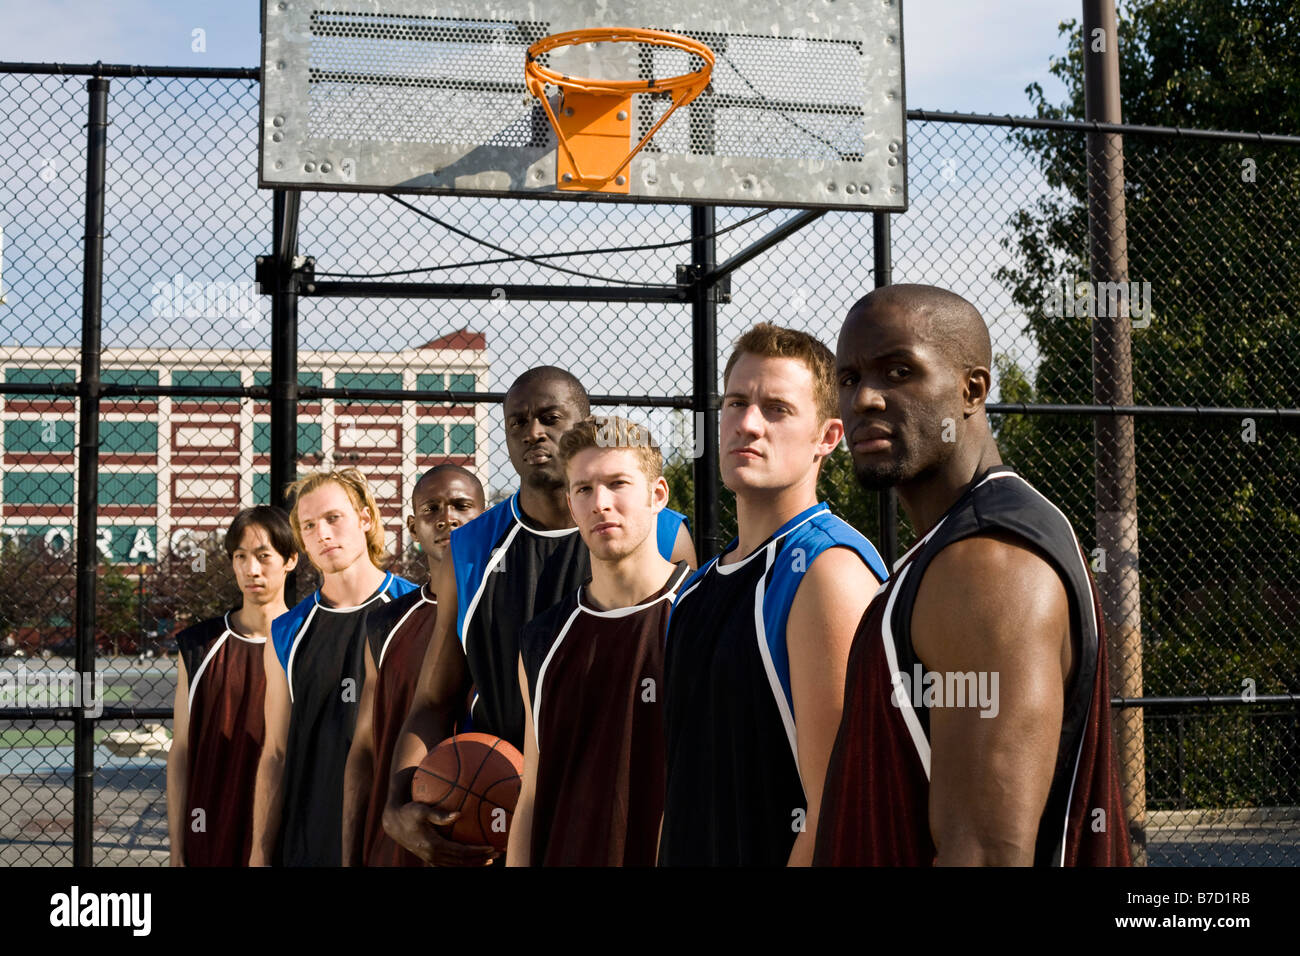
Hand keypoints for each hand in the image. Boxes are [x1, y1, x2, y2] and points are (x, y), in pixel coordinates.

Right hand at [383, 801, 498, 866]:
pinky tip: (471, 859)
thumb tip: (459, 814)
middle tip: (497, 854)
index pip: (461, 852)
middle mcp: (433, 856)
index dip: (477, 852)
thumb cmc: (408, 812)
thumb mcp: (422, 810)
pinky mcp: (430, 858)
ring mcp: (431, 859)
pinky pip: (449, 864)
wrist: (393, 822)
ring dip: (473, 864)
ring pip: (456, 866)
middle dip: (480, 860)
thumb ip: (440, 814)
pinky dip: (462, 863)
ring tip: (489, 859)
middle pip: (462, 862)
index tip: (492, 847)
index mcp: (434, 845)